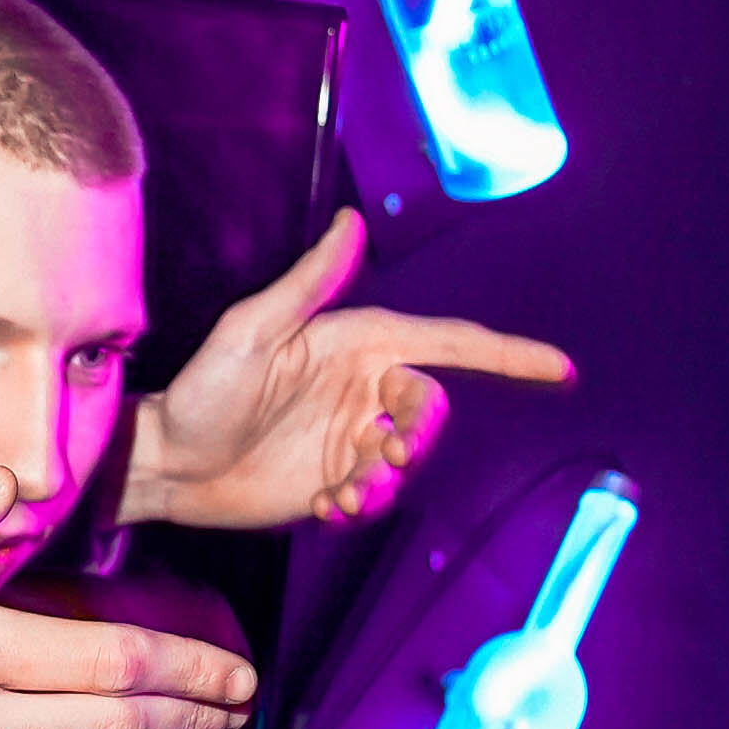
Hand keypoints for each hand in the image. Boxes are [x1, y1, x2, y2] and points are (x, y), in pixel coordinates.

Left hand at [128, 208, 572, 532]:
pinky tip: (324, 506)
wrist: (168, 463)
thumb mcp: (252, 330)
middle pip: (433, 409)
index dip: (509, 355)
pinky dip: (360, 506)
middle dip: (421, 435)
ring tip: (340, 492)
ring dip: (384, 481)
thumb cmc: (203, 388)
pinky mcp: (338, 481)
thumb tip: (352, 221)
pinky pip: (378, 498)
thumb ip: (310, 281)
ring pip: (409, 462)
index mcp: (359, 342)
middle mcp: (365, 387)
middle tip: (384, 454)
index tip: (561, 369)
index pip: (450, 343)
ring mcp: (353, 437)